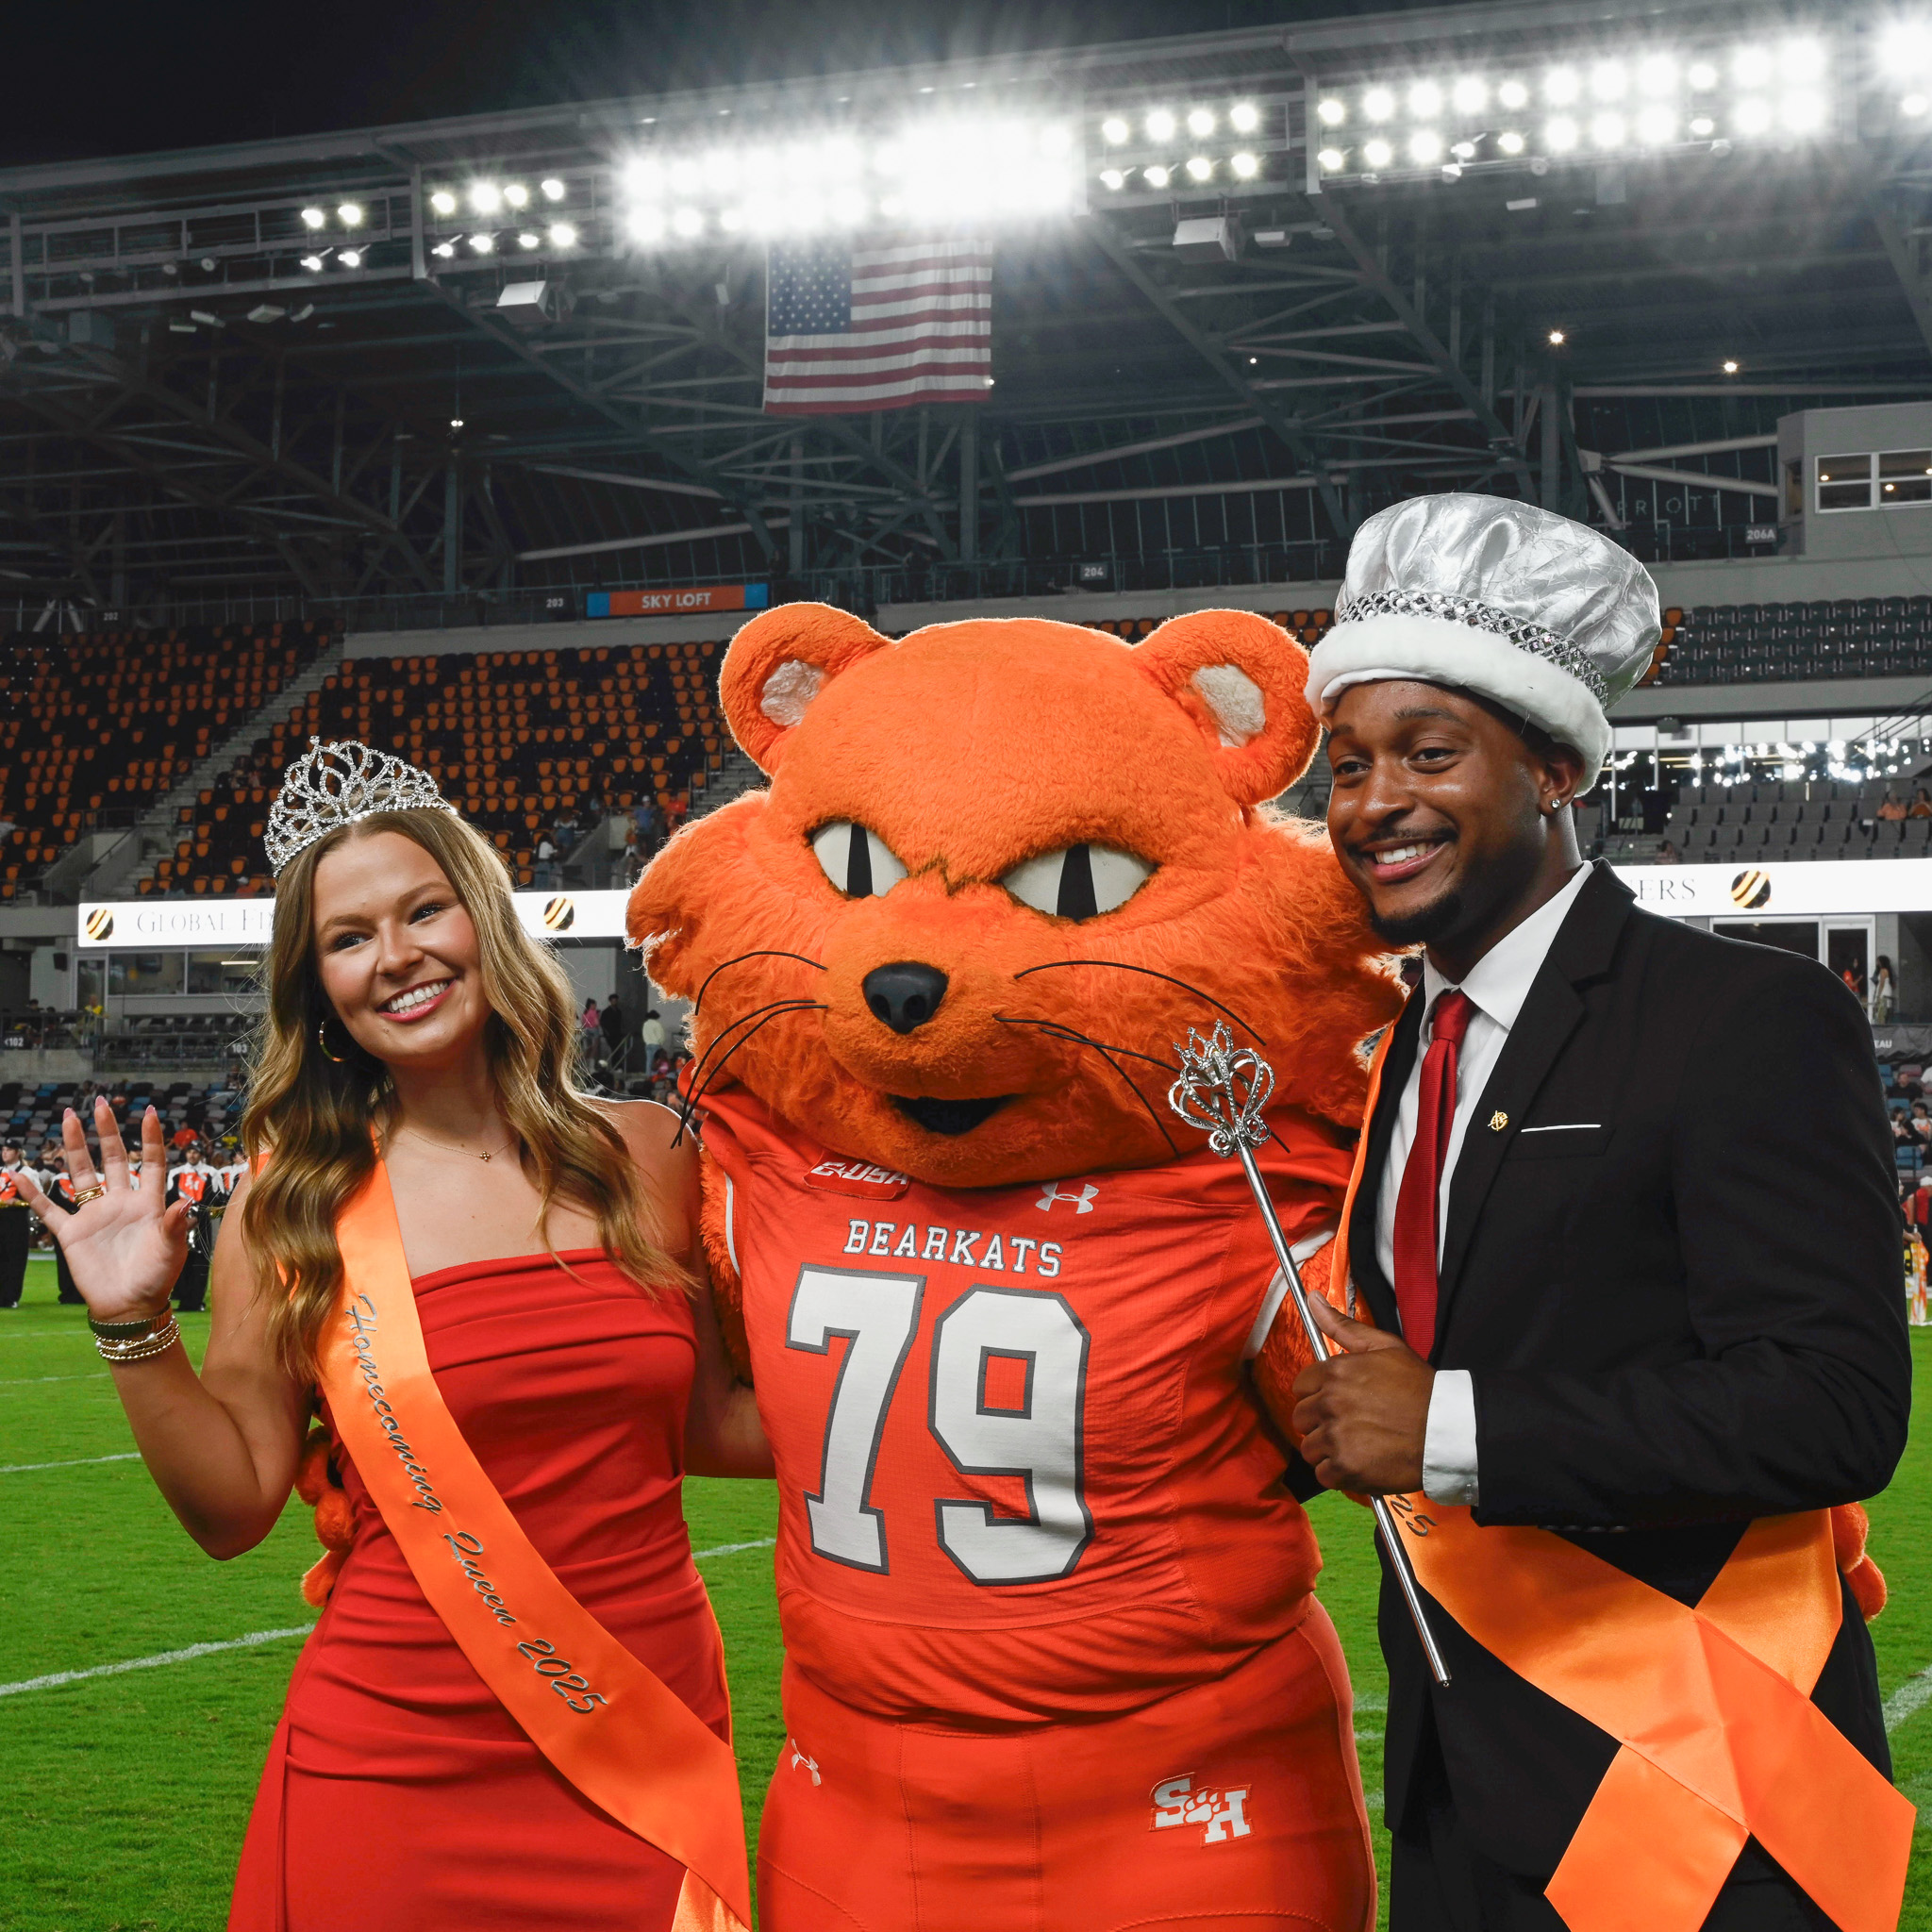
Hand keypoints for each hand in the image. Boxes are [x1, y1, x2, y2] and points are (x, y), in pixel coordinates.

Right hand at [17, 1101, 191, 1322]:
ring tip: (68, 1118)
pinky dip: (34, 1193)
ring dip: (75, 1148)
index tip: (150, 1111)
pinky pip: (49, 1209)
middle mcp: (121, 1202)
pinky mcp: (72, 1233)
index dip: (151, 1138)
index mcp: (149, 1203)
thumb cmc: (157, 1277)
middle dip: (107, 1132)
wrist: (129, 1305)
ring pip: (82, 1173)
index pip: (152, 1162)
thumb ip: (176, 1224)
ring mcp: (95, 1215)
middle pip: (114, 1158)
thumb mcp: (172, 1249)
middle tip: (100, 1103)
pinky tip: (20, 1174)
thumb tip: (186, 1201)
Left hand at [1290, 1294, 1433, 1494]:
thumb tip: (1312, 1297)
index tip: (1339, 1401)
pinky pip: (1323, 1473)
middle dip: (1321, 1422)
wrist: (1447, 1430)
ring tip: (1356, 1445)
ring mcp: (1336, 1437)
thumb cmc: (1419, 1387)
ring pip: (1309, 1447)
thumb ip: (1343, 1325)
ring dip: (1327, 1449)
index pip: (1301, 1386)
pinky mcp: (1345, 1468)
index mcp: (1335, 1373)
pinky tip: (1360, 1462)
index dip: (1319, 1394)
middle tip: (1350, 1425)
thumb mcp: (1385, 1347)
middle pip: (1301, 1418)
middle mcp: (1330, 1403)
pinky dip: (1338, 1473)